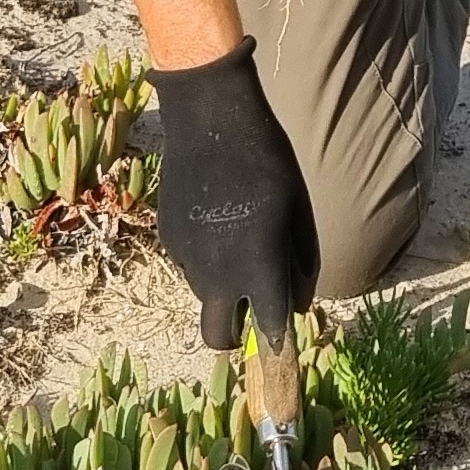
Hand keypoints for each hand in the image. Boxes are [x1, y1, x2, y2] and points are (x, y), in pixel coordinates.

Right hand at [152, 38, 318, 349]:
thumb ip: (301, 261)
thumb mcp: (298, 208)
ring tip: (237, 242)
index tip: (283, 351)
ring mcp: (187, 258)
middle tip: (252, 309)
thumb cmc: (266, 158)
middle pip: (218, 336)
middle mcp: (218, 272)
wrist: (208, 118)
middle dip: (235, 336)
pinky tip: (215, 219)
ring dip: (223, 288)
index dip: (279, 344)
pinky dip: (205, 259)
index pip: (270, 327)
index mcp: (258, 265)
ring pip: (205, 297)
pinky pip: (189, 266)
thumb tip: (297, 305)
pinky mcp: (168, 239)